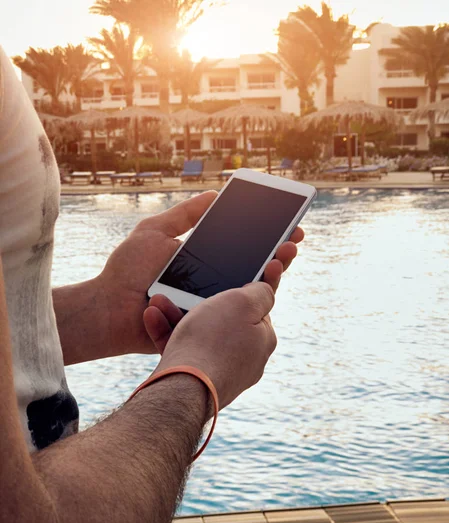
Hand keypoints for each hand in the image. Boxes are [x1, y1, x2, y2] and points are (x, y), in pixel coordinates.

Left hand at [97, 191, 303, 355]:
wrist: (108, 310)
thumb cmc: (127, 271)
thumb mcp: (155, 232)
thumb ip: (185, 215)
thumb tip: (216, 194)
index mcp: (203, 262)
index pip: (242, 249)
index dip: (265, 238)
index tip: (287, 225)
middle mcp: (210, 284)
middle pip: (252, 270)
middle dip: (277, 255)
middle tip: (293, 241)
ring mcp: (209, 307)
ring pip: (248, 294)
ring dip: (271, 276)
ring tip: (285, 257)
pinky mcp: (205, 327)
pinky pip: (231, 317)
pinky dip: (252, 302)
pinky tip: (266, 284)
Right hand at [146, 283, 276, 409]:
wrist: (181, 390)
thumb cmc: (212, 341)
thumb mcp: (243, 303)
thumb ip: (260, 292)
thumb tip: (267, 291)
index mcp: (262, 340)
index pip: (259, 307)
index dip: (255, 282)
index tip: (256, 264)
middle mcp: (245, 359)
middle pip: (223, 319)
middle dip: (201, 298)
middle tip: (187, 284)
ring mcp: (219, 372)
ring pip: (197, 334)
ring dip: (177, 313)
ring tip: (158, 298)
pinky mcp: (194, 382)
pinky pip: (181, 351)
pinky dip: (166, 333)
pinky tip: (151, 316)